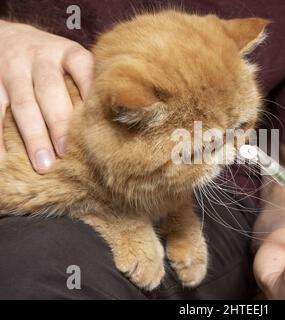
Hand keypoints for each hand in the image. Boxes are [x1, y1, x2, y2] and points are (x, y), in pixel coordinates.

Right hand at [0, 20, 93, 171]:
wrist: (8, 36)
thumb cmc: (53, 61)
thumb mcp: (72, 60)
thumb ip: (88, 83)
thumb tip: (116, 120)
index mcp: (68, 53)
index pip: (82, 68)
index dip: (91, 91)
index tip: (98, 121)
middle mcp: (40, 58)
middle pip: (50, 91)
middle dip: (59, 125)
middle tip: (67, 154)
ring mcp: (13, 69)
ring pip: (23, 105)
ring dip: (34, 136)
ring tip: (43, 164)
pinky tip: (5, 158)